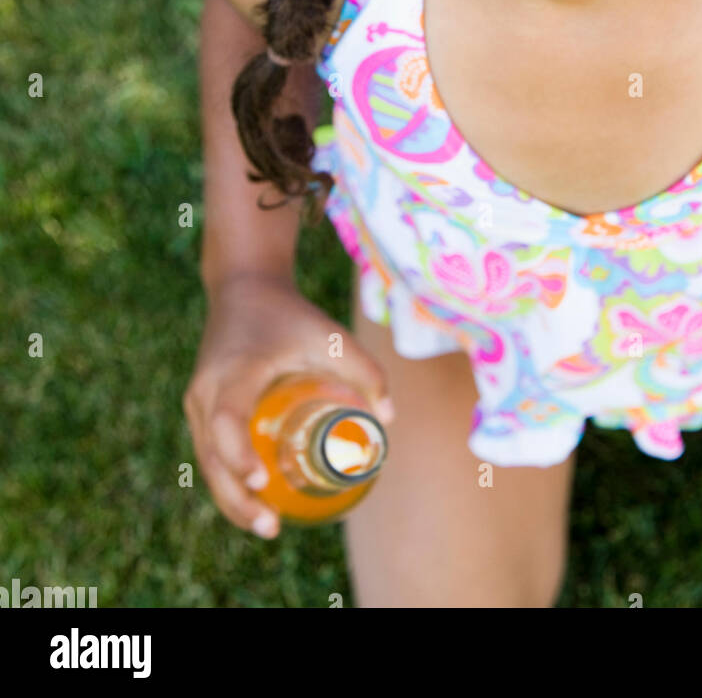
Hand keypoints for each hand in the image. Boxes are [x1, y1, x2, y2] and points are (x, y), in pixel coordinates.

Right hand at [182, 273, 392, 537]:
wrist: (244, 288)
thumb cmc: (290, 315)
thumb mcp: (329, 334)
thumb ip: (363, 369)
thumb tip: (389, 419)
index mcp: (235, 369)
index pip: (227, 419)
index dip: (239, 453)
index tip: (262, 482)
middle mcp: (207, 389)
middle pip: (211, 455)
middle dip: (236, 497)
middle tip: (271, 526)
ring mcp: (198, 401)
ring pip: (206, 460)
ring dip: (230, 498)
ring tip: (267, 526)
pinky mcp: (201, 409)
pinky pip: (209, 452)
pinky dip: (227, 481)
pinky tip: (255, 503)